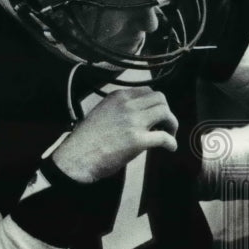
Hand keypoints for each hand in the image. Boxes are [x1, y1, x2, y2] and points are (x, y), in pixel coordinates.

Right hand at [51, 88, 177, 182]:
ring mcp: (133, 122)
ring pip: (166, 113)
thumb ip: (120, 109)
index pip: (148, 91)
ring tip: (168, 134)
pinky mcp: (138, 140)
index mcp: (117, 97)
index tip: (154, 115)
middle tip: (164, 125)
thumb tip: (139, 116)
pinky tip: (169, 147)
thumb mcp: (101, 113)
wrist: (77, 156)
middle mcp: (126, 105)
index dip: (155, 103)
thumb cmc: (86, 139)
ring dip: (172, 124)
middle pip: (160, 99)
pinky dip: (171, 142)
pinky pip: (165, 137)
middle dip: (166, 111)